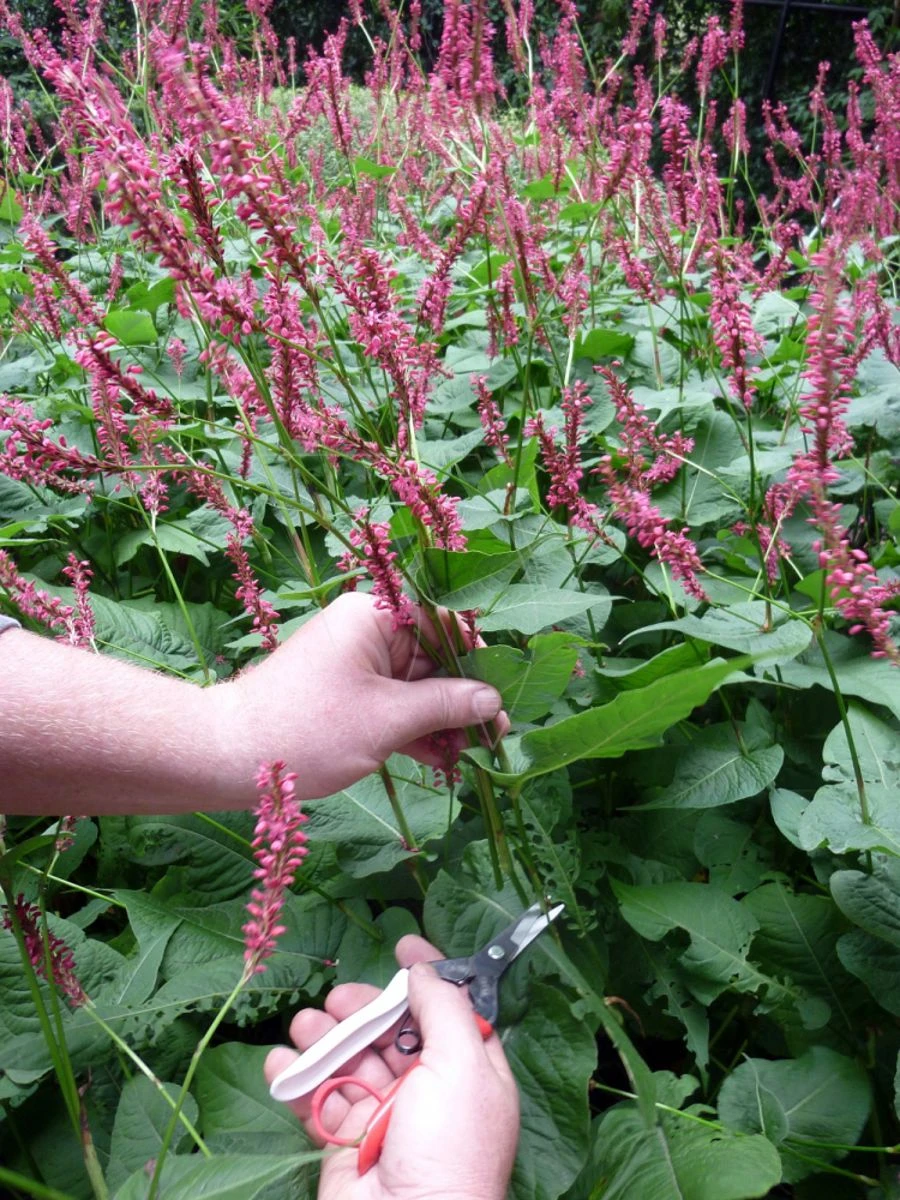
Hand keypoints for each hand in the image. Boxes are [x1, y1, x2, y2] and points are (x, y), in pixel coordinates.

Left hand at [213, 592, 506, 801]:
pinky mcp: (348, 698)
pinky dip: (417, 731)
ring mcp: (356, 666)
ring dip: (445, 721)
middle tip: (497, 736)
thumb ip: (446, 706)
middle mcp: (366, 632)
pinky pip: (394, 706)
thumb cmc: (308, 729)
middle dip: (465, 698)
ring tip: (477, 755)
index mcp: (373, 615)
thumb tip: (493, 701)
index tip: (503, 692)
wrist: (229, 756)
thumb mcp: (388, 719)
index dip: (476, 657)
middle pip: (433, 658)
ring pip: (416, 687)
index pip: (441, 622)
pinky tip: (446, 761)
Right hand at [264, 935, 519, 1199]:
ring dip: (326, 1039)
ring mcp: (387, 1120)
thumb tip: (425, 971)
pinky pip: (320, 1102)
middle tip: (340, 998)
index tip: (402, 943)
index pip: (452, 1009)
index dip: (429, 974)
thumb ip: (444, 1009)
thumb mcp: (463, 1064)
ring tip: (305, 1026)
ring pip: (352, 1063)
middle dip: (365, 1008)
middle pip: (394, 1032)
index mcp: (472, 1072)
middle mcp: (431, 1093)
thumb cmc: (449, 1147)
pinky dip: (297, 1080)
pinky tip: (280, 1063)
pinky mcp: (346, 1146)